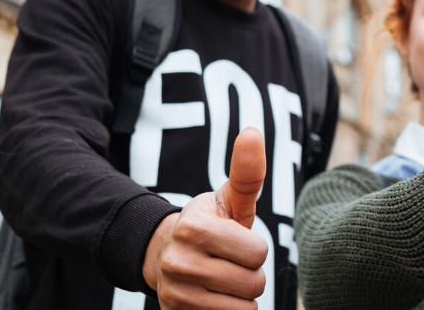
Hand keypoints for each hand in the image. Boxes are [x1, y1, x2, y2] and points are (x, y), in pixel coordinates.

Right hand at [143, 127, 268, 308]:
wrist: (165, 255)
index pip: (258, 253)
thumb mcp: (229, 199)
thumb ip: (247, 172)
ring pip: (244, 308)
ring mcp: (175, 294)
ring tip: (223, 279)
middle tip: (230, 262)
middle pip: (253, 283)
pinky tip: (215, 298)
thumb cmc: (211, 225)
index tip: (236, 241)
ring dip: (242, 297)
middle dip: (250, 274)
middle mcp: (178, 262)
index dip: (254, 248)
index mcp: (194, 227)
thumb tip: (253, 132)